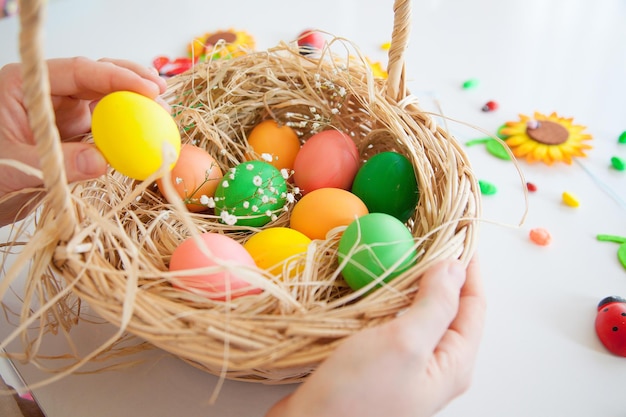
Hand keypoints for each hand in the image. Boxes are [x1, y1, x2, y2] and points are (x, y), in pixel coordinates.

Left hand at [0, 57, 166, 226]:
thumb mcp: (16, 165)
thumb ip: (59, 163)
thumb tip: (103, 162)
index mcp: (30, 85)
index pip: (79, 70)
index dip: (116, 77)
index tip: (148, 89)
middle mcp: (51, 93)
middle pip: (98, 77)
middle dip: (132, 82)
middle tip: (161, 93)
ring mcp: (65, 113)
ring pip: (107, 99)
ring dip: (135, 105)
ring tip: (162, 112)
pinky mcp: (76, 133)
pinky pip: (108, 126)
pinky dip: (129, 129)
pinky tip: (148, 132)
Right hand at [266, 257, 484, 416]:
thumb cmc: (358, 396)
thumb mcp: (405, 344)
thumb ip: (435, 305)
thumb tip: (456, 268)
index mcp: (453, 364)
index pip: (474, 304)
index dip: (468, 266)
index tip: (458, 232)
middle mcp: (435, 366)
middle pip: (449, 308)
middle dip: (441, 272)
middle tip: (427, 237)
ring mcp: (407, 367)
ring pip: (420, 314)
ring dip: (413, 284)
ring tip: (401, 253)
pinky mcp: (380, 365)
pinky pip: (394, 324)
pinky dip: (390, 300)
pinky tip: (375, 286)